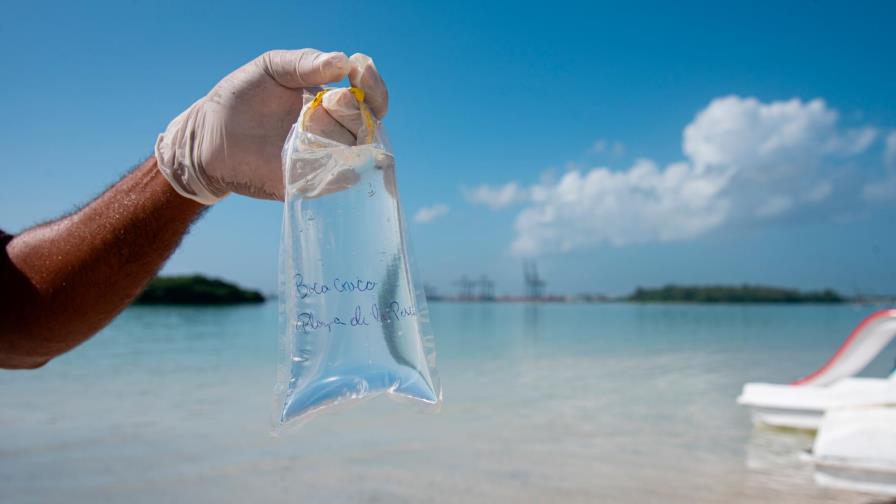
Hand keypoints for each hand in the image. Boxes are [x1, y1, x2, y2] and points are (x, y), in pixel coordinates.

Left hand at [155, 49, 388, 202]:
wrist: (209, 137)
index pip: (370, 96)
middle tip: (330, 101)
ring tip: (310, 125)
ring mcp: (325, 159)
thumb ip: (306, 62)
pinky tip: (307, 149)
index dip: (373, 87)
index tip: (361, 74)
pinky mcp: (311, 184)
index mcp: (332, 101)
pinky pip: (337, 179)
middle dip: (355, 110)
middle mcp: (336, 131)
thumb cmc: (240, 98)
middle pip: (368, 125)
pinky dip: (330, 164)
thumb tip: (344, 62)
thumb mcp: (272, 67)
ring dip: (339, 135)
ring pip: (356, 152)